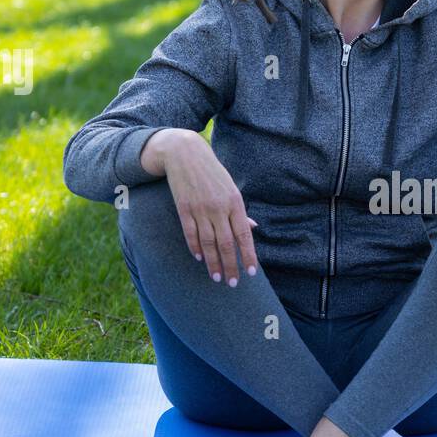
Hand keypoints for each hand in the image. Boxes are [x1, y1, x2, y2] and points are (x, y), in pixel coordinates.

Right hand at [149, 130, 260, 285]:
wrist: (185, 154)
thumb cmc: (212, 173)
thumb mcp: (231, 189)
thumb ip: (240, 212)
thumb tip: (252, 230)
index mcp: (235, 203)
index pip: (244, 235)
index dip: (248, 255)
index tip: (251, 272)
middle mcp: (219, 208)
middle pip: (227, 244)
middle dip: (230, 266)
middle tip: (233, 283)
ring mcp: (201, 209)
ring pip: (209, 243)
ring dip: (213, 263)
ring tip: (217, 277)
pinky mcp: (184, 208)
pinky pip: (191, 233)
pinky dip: (196, 247)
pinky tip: (200, 259)